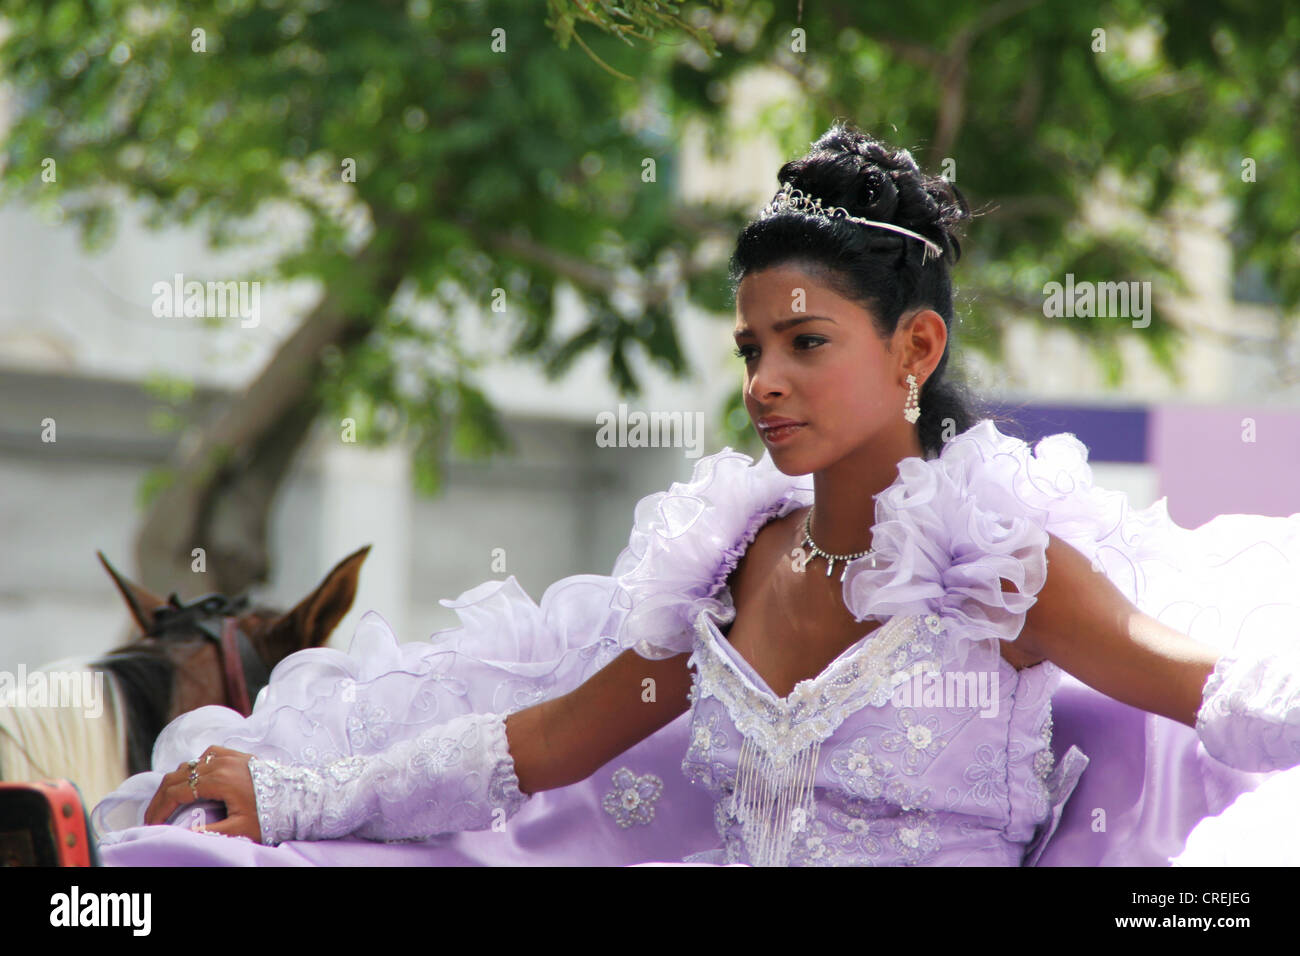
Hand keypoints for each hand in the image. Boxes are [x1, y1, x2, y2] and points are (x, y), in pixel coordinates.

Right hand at [144, 745, 263, 842]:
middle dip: (161, 798)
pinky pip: (204, 756)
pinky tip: (191, 782)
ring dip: (174, 783)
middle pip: (177, 775)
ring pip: (188, 764)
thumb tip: (182, 833)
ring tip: (167, 804)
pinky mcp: (235, 754)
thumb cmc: (272, 815)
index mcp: (219, 779)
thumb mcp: (240, 830)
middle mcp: (220, 761)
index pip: (177, 791)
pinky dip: (191, 769)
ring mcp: (228, 754)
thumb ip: (208, 832)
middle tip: (153, 817)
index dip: (159, 809)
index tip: (151, 825)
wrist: (299, 796)